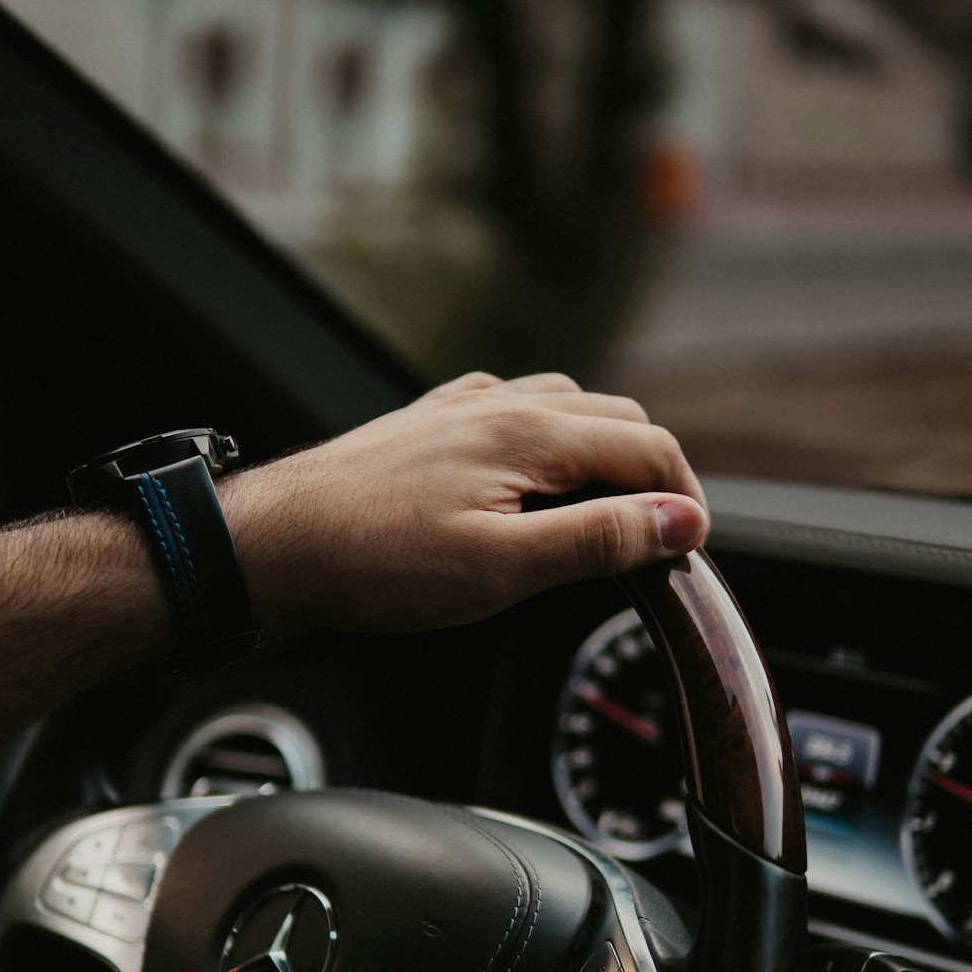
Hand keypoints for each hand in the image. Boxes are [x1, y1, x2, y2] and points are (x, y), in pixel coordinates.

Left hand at [222, 371, 708, 630]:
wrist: (277, 540)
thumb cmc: (378, 562)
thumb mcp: (502, 569)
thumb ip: (598, 540)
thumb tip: (680, 522)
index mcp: (532, 433)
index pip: (649, 452)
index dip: (685, 503)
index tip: (694, 550)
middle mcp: (504, 402)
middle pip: (620, 421)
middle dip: (656, 473)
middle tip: (662, 538)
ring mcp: (465, 406)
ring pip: (571, 407)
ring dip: (608, 451)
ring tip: (612, 509)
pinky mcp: (432, 421)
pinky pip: (518, 408)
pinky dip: (554, 437)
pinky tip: (536, 475)